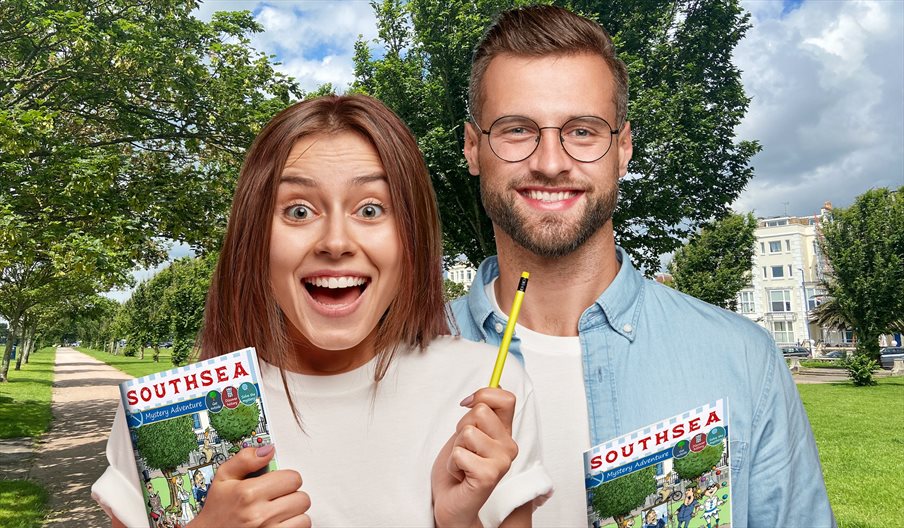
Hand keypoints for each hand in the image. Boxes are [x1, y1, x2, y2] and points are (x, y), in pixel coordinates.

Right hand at [188, 445, 310, 527]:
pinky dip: (293, 527)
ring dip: (294, 514)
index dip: (286, 479)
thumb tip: (269, 449)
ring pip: (304, 517)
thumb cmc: (217, 509)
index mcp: (249, 493)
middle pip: (302, 498)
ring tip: (278, 513)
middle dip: (291, 496)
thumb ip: (245, 459)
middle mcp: (260, 515)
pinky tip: (279, 523)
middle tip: (277, 499)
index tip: (278, 483)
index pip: (293, 479)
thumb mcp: (223, 478)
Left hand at [432, 387, 518, 527]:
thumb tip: (486, 389)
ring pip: (467, 432)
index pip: (506, 398)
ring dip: (456, 448)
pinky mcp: (490, 475)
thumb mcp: (468, 434)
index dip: (483, 394)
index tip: (468, 405)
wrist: (452, 504)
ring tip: (462, 464)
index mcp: (505, 434)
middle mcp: (509, 446)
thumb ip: (479, 414)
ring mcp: (502, 462)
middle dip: (461, 427)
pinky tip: (460, 476)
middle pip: (480, 411)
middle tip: (464, 449)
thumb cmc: (458, 470)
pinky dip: (452, 464)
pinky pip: (459, 453)